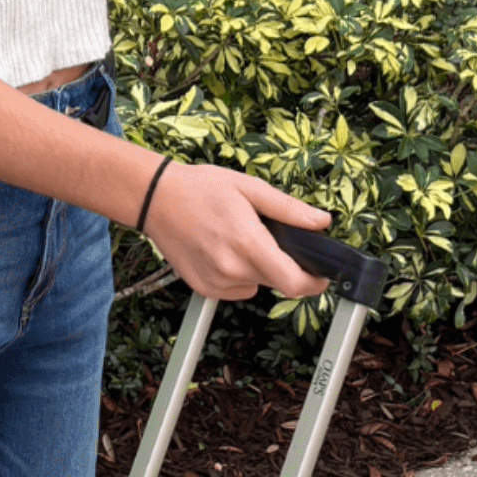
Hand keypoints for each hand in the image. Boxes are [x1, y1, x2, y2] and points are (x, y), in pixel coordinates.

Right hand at [142, 160, 332, 300]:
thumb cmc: (199, 188)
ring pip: (256, 284)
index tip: (320, 275)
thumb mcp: (249, 187)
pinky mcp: (204, 288)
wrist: (155, 199)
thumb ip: (288, 209)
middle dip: (281, 264)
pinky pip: (236, 289)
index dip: (313, 283)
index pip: (293, 282)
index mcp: (248, 243)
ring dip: (257, 268)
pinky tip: (222, 251)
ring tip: (237, 239)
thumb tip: (321, 221)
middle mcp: (232, 268)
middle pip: (277, 282)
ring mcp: (216, 282)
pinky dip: (238, 275)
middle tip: (265, 238)